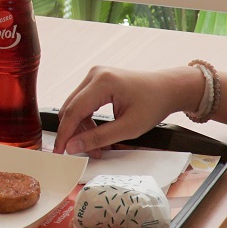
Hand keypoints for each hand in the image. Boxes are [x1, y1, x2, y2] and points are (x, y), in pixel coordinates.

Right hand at [52, 65, 204, 155]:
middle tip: (85, 152)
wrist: (167, 89)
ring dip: (81, 128)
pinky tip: (96, 134)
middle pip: (70, 108)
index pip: (73, 111)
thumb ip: (99, 138)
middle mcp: (95, 74)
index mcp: (102, 82)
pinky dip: (86, 120)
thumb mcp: (128, 128)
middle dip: (75, 133)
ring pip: (75, 107)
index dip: (65, 134)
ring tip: (96, 147)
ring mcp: (95, 76)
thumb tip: (73, 146)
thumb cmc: (153, 104)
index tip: (60, 152)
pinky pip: (83, 103)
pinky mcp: (97, 80)